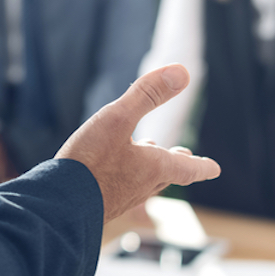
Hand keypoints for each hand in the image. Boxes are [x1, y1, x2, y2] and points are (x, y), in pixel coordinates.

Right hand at [55, 64, 220, 222]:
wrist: (59, 204)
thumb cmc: (89, 161)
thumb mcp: (117, 118)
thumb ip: (147, 95)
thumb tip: (182, 72)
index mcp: (151, 168)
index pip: (186, 168)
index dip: (202, 166)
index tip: (215, 169)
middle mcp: (140, 186)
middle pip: (165, 175)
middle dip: (176, 164)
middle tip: (186, 158)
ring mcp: (120, 197)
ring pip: (143, 183)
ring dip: (151, 170)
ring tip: (148, 161)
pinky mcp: (100, 202)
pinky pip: (121, 188)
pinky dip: (126, 176)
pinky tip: (111, 173)